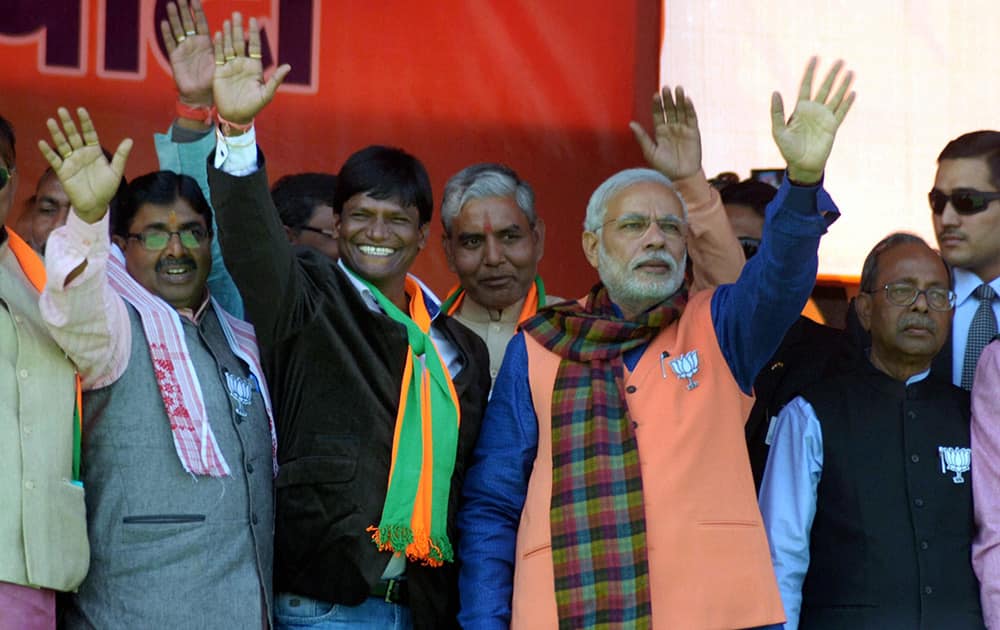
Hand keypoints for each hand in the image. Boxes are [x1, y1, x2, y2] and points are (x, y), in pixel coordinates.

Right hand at [37, 108, 131, 223]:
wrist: (95, 205)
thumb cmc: (107, 188)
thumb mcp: (116, 171)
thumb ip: (121, 156)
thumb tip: (129, 140)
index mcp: (94, 151)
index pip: (89, 133)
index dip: (85, 122)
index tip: (81, 110)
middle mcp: (81, 154)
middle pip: (74, 135)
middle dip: (68, 123)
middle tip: (62, 110)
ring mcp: (71, 161)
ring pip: (63, 144)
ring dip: (57, 133)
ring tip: (51, 121)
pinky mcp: (63, 171)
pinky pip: (54, 160)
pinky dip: (48, 152)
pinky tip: (43, 142)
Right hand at [212, 12, 290, 126]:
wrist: (236, 116)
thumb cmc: (253, 107)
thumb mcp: (266, 94)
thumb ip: (275, 80)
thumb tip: (288, 66)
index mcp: (254, 67)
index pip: (255, 46)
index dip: (254, 33)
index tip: (254, 19)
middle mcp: (242, 64)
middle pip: (240, 42)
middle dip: (239, 28)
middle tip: (237, 14)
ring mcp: (230, 67)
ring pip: (229, 46)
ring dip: (228, 33)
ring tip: (228, 20)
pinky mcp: (219, 71)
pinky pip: (218, 56)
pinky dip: (218, 45)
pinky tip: (218, 34)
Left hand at [629, 86, 701, 179]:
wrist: (680, 178)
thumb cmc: (663, 168)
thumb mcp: (650, 152)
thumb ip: (642, 137)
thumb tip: (631, 124)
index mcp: (660, 131)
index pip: (658, 114)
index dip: (657, 104)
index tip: (655, 95)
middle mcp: (671, 128)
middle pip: (670, 109)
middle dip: (668, 99)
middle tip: (666, 88)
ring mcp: (683, 129)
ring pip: (681, 111)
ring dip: (679, 100)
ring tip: (678, 88)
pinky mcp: (694, 132)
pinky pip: (692, 118)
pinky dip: (690, 108)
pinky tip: (687, 99)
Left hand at [771, 57, 854, 184]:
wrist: (802, 165)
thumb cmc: (788, 149)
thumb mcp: (778, 131)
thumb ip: (777, 112)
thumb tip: (775, 92)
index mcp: (800, 110)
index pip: (806, 86)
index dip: (810, 72)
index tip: (815, 58)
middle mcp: (814, 111)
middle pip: (824, 88)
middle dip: (831, 75)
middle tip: (840, 60)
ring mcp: (824, 118)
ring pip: (835, 97)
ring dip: (843, 85)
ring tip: (849, 72)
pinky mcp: (833, 127)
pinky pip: (841, 112)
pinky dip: (847, 103)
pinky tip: (852, 92)